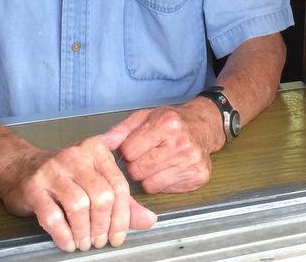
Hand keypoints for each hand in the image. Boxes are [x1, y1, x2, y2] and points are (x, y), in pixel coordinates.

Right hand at [0, 132, 156, 251]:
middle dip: (103, 225)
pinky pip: (53, 215)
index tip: (119, 236)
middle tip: (100, 241)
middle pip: (101, 196)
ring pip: (79, 205)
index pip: (119, 185)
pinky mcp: (34, 187)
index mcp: (97, 150)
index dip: (122, 216)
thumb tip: (149, 220)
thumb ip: (123, 201)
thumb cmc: (66, 176)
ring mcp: (54, 170)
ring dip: (84, 231)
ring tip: (84, 243)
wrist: (21, 169)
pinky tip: (69, 243)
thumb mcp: (96, 181)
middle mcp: (77, 155)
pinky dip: (64, 234)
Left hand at [107, 99, 224, 193]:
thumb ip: (122, 130)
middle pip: (138, 171)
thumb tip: (102, 143)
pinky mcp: (198, 176)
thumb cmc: (170, 121)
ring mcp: (192, 162)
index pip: (129, 152)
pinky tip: (170, 169)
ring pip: (150, 185)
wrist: (204, 125)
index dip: (128, 151)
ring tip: (158, 162)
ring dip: (149, 176)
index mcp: (167, 124)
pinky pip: (165, 190)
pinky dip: (163, 182)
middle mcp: (181, 143)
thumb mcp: (146, 116)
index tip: (135, 147)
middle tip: (146, 156)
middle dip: (137, 166)